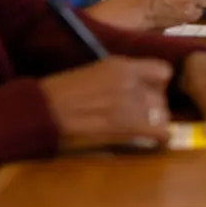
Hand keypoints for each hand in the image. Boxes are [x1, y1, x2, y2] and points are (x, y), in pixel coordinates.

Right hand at [40, 56, 172, 149]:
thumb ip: (120, 76)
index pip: (163, 72)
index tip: (149, 92)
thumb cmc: (60, 93)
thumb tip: (138, 86)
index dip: (158, 84)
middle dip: (154, 107)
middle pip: (162, 96)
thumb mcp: (94, 71)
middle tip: (139, 115)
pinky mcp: (128, 126)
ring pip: (163, 115)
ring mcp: (131, 104)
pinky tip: (154, 140)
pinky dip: (160, 138)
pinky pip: (161, 132)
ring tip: (141, 128)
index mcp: (122, 66)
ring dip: (154, 123)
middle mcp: (131, 81)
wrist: (41, 112)